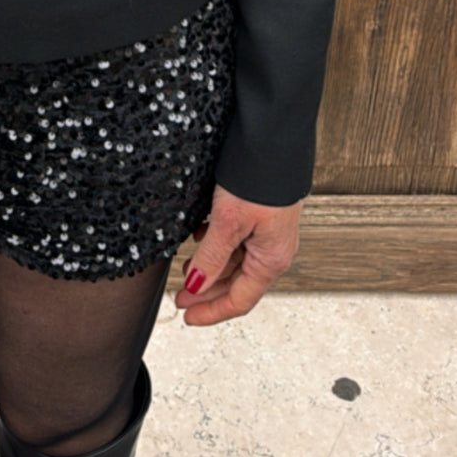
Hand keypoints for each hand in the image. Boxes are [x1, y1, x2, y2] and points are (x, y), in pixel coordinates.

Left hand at [172, 183, 302, 324]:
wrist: (275, 140)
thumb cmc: (260, 178)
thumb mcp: (228, 222)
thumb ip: (211, 257)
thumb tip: (196, 286)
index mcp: (271, 260)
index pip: (239, 300)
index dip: (211, 311)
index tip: (187, 317)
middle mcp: (273, 250)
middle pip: (236, 283)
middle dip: (207, 292)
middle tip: (180, 297)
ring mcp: (268, 232)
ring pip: (235, 261)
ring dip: (210, 267)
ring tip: (186, 269)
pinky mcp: (262, 215)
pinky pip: (237, 239)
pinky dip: (216, 244)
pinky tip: (199, 237)